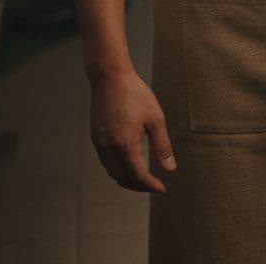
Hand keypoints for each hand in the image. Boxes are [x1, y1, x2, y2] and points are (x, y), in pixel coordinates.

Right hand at [90, 69, 174, 192]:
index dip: (150, 185)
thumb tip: (170, 168)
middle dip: (139, 186)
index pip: (138, 176)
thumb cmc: (135, 94)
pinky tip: (129, 164)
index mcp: (125, 144)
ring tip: (144, 178)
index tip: (162, 188)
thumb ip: (162, 146)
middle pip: (123, 178)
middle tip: (155, 186)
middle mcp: (109, 148)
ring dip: (128, 179)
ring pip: (113, 172)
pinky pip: (106, 162)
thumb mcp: (156, 119)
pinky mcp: (96, 137)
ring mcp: (100, 143)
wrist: (109, 77)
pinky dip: (118, 169)